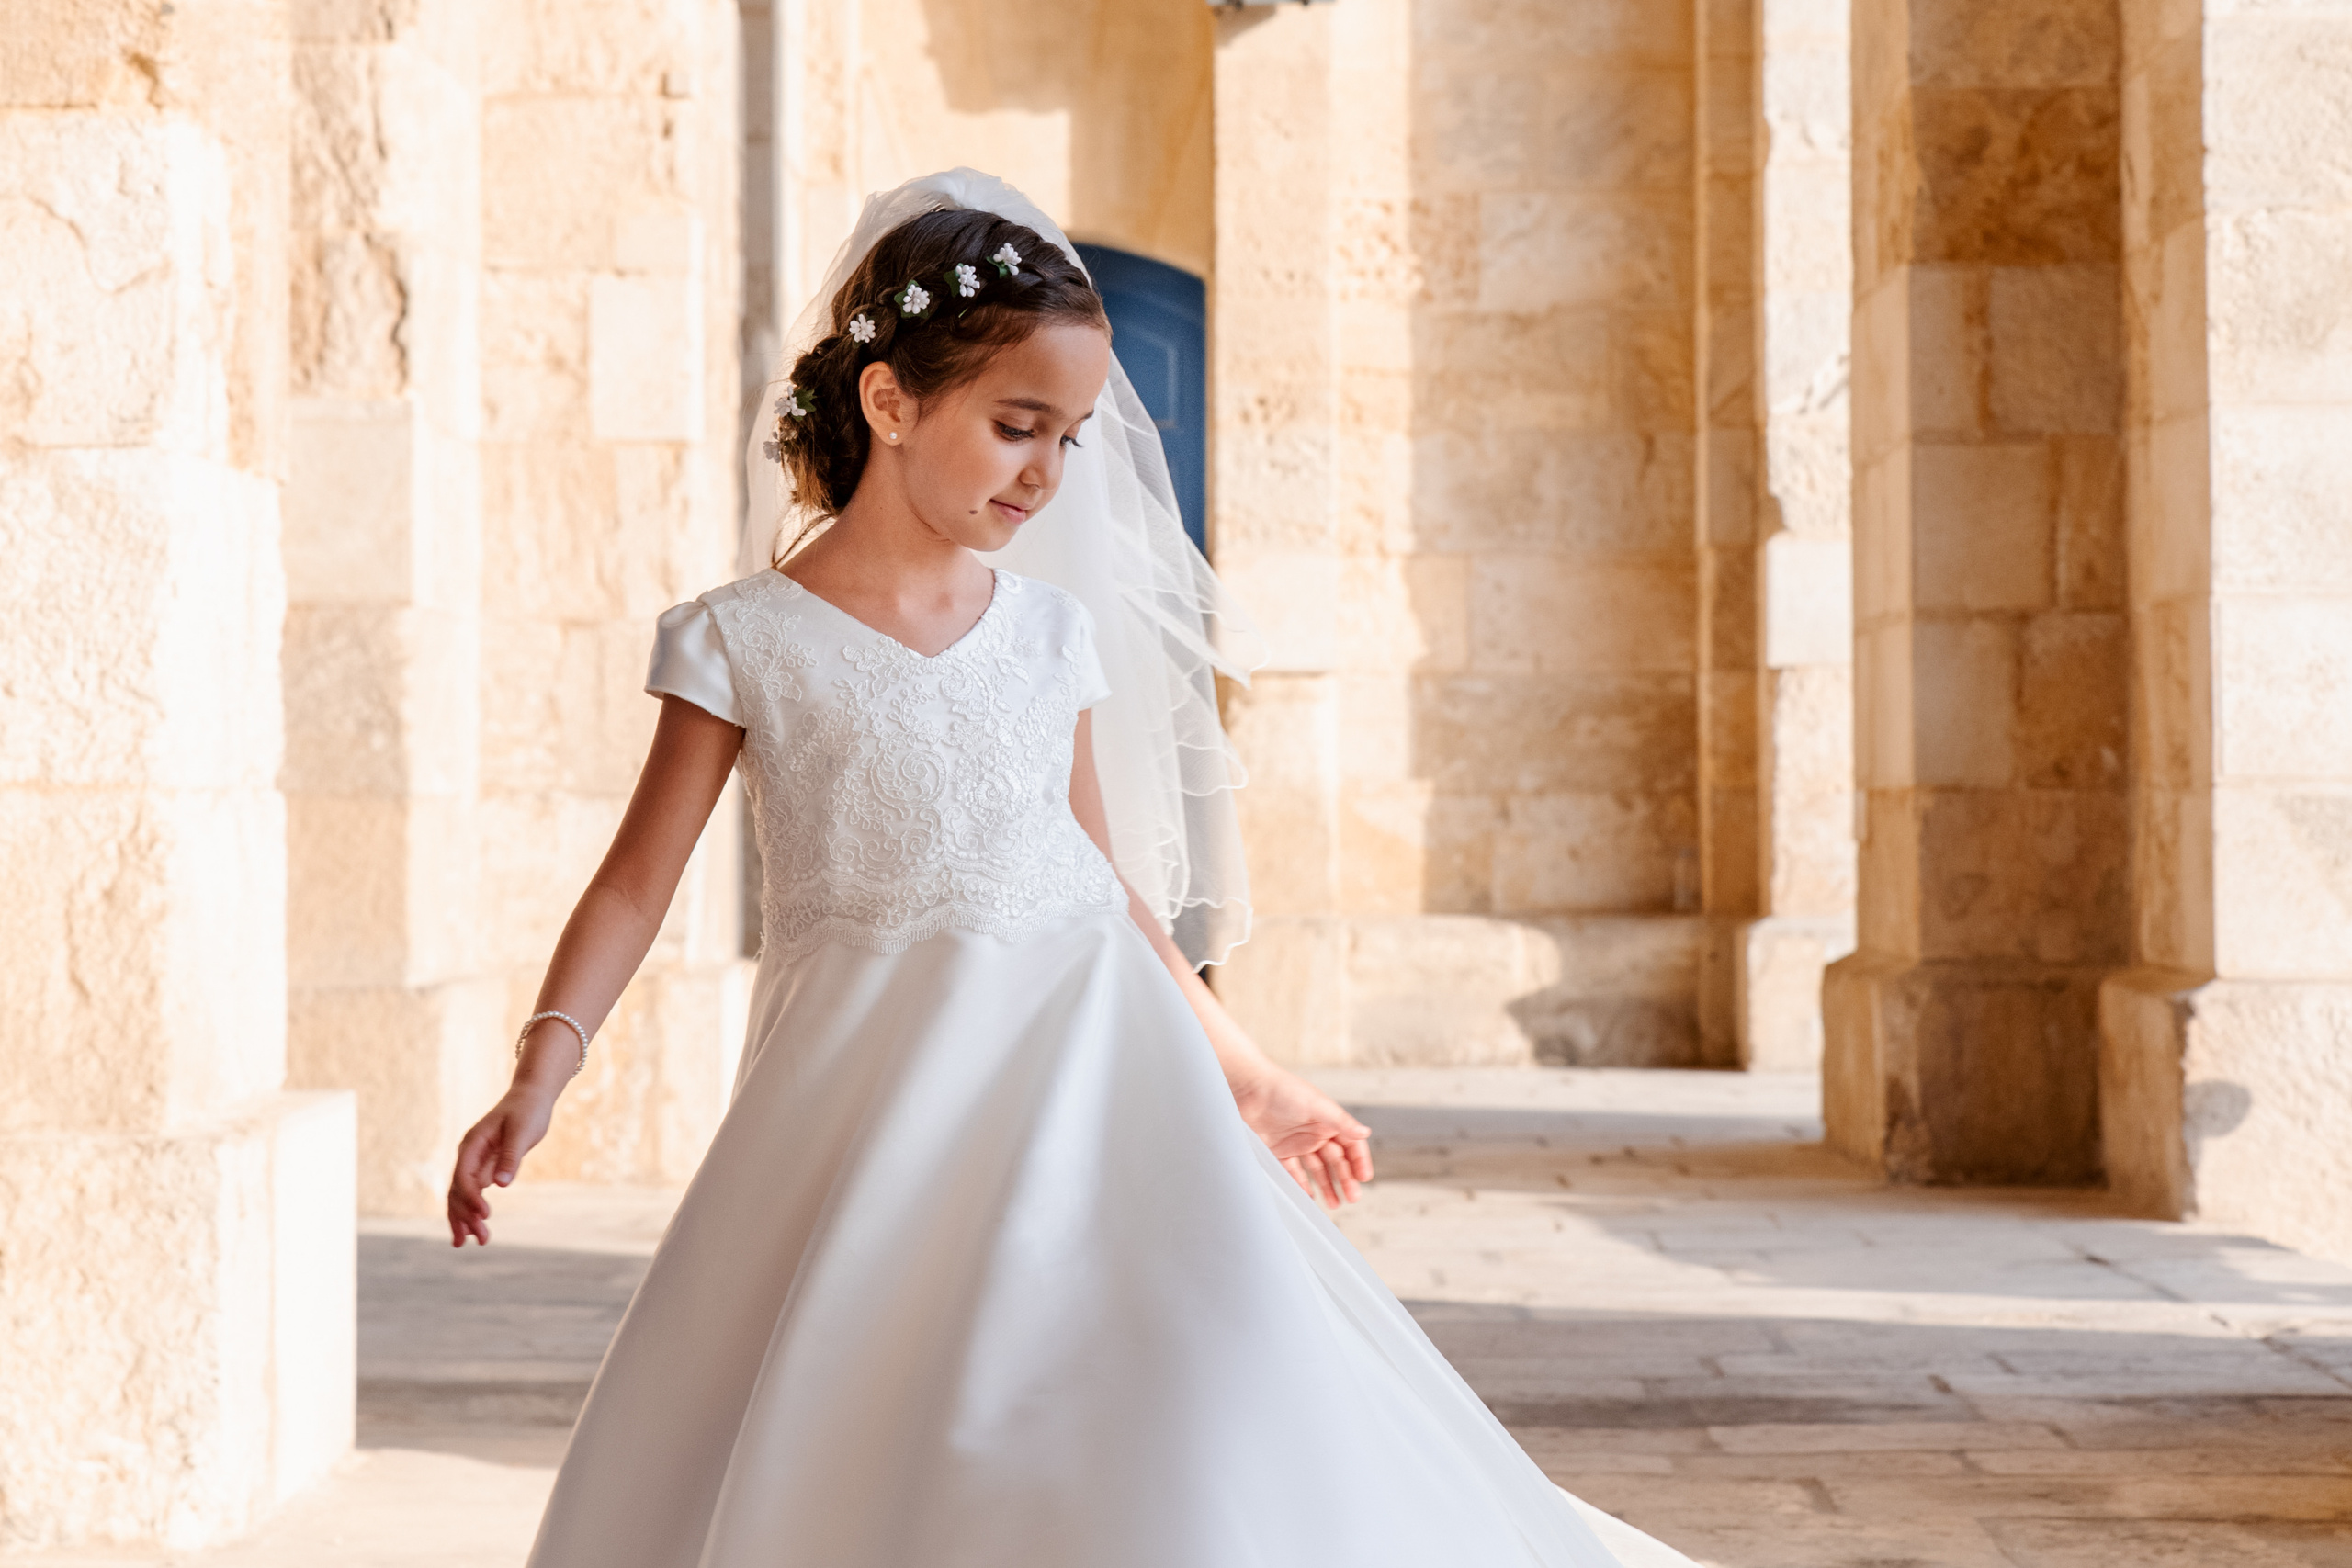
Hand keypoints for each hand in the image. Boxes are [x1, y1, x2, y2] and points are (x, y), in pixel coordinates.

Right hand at [446, 1087, 555, 1246]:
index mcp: (472, 1144)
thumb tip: (500, 1185)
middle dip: (466, 1216)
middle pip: (458, 1190)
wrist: (531, 1098)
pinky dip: (471, 1210)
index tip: (485, 1215)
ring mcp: (474, 1162)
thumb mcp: (522, 1132)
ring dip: (465, 1218)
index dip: (471, 1197)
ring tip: (473, 1243)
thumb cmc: (528, 1111)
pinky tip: (473, 1229)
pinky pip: (472, 1193)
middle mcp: (468, 1154)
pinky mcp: (485, 1167)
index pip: (464, 1176)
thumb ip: (511, 1157)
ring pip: (461, 1195)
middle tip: (482, 1240)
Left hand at [1231, 1067, 1374, 1210]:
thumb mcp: (1317, 1105)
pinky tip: (1309, 1198)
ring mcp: (1297, 1142)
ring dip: (1327, 1186)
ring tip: (1335, 1203)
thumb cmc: (1283, 1089)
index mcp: (1328, 1120)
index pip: (1351, 1144)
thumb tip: (1365, 1132)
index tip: (1364, 1178)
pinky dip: (1301, 1185)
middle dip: (1345, 1178)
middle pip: (1336, 1160)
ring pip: (1317, 1169)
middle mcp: (1315, 1132)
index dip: (1359, 1160)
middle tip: (1352, 1197)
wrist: (1247, 1088)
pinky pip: (1293, 1172)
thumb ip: (1341, 1121)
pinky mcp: (1278, 1150)